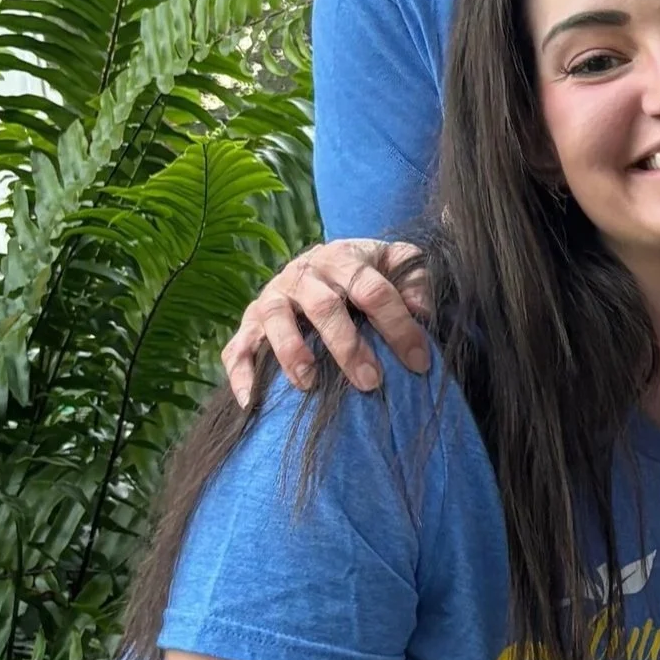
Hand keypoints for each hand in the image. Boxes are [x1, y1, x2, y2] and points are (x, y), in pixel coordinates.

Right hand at [221, 240, 430, 406]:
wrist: (321, 261)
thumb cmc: (367, 271)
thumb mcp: (396, 263)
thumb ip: (416, 279)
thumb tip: (422, 312)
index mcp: (343, 259)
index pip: (373, 290)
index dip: (398, 325)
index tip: (418, 360)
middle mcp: (303, 275)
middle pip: (324, 307)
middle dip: (348, 347)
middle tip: (371, 382)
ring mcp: (273, 297)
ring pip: (276, 321)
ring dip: (292, 354)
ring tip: (311, 385)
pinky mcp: (249, 321)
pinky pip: (237, 346)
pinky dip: (240, 373)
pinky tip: (251, 400)